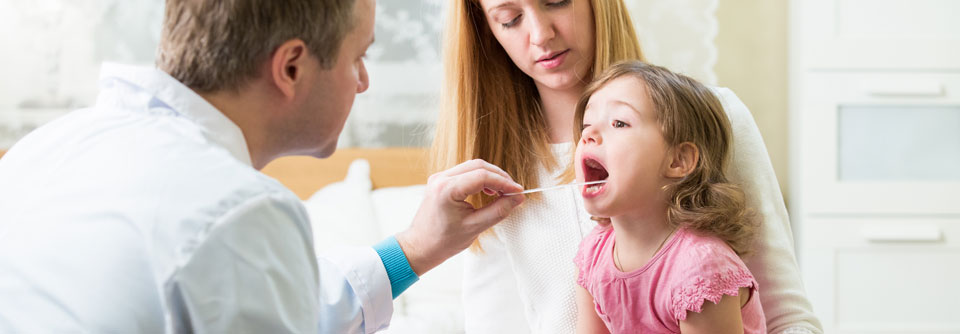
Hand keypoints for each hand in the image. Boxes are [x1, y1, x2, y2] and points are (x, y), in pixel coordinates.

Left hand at [396, 159, 524, 275]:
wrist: (420, 247)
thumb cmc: (443, 241)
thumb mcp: (475, 227)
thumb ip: (498, 210)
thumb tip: (517, 198)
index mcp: (446, 189)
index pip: (482, 176)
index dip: (504, 182)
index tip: (518, 192)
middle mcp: (441, 178)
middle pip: (478, 166)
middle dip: (499, 176)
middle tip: (513, 191)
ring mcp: (439, 178)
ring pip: (472, 166)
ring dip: (490, 176)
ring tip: (503, 192)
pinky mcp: (441, 181)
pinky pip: (465, 172)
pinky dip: (480, 178)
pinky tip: (489, 191)